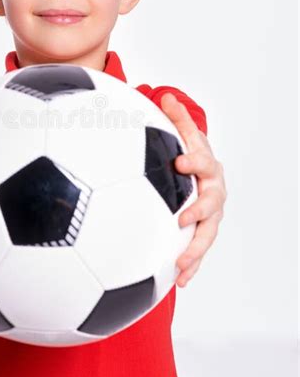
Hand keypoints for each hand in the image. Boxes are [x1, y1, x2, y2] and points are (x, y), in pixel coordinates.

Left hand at [160, 92, 227, 287]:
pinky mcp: (202, 233)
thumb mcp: (184, 135)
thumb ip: (175, 120)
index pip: (202, 162)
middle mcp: (213, 192)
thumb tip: (164, 95)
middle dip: (199, 211)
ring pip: (207, 234)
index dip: (193, 161)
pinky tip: (179, 281)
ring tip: (179, 264)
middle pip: (212, 203)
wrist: (203, 176)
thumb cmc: (190, 155)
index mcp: (206, 167)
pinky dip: (191, 266)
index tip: (178, 161)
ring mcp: (210, 215)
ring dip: (195, 250)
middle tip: (183, 220)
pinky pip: (199, 252)